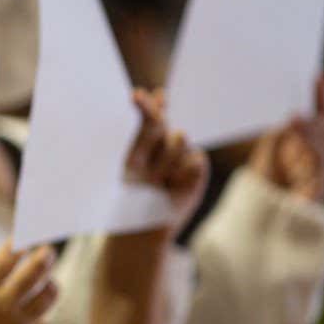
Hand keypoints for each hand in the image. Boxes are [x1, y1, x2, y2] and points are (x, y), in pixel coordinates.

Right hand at [0, 242, 56, 323]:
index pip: (10, 255)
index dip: (21, 244)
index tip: (25, 237)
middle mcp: (2, 304)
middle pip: (37, 269)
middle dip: (44, 257)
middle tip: (47, 252)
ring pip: (48, 295)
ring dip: (48, 286)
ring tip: (48, 284)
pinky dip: (38, 323)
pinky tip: (32, 323)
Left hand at [126, 88, 209, 236]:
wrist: (140, 227)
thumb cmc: (126, 197)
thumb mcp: (127, 165)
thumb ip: (138, 136)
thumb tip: (146, 102)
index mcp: (142, 142)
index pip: (148, 116)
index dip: (147, 104)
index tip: (135, 96)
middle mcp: (162, 145)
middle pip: (162, 121)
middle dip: (152, 112)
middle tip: (138, 104)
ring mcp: (180, 157)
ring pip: (179, 137)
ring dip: (164, 158)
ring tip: (156, 180)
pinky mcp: (196, 171)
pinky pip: (194, 159)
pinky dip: (181, 171)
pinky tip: (172, 185)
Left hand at [250, 72, 323, 200]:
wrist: (255, 224)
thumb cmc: (261, 187)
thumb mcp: (266, 154)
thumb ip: (279, 136)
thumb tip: (290, 117)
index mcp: (310, 151)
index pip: (322, 120)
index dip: (323, 98)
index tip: (318, 74)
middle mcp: (321, 163)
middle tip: (310, 88)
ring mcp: (322, 178)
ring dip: (315, 128)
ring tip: (298, 114)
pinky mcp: (318, 194)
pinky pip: (322, 168)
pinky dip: (312, 148)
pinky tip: (299, 134)